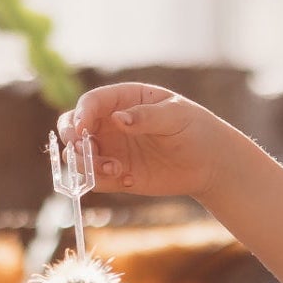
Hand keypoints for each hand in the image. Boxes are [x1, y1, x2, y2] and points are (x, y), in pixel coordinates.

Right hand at [66, 83, 232, 201]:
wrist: (211, 163)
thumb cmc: (196, 129)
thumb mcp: (176, 116)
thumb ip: (147, 116)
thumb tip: (118, 118)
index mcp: (122, 99)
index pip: (90, 102)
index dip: (81, 114)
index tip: (82, 130)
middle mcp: (109, 123)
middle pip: (72, 128)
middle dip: (72, 140)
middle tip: (87, 151)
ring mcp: (110, 149)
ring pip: (77, 156)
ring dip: (86, 164)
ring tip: (116, 169)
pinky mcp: (115, 174)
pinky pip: (94, 179)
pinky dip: (102, 182)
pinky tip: (130, 180)